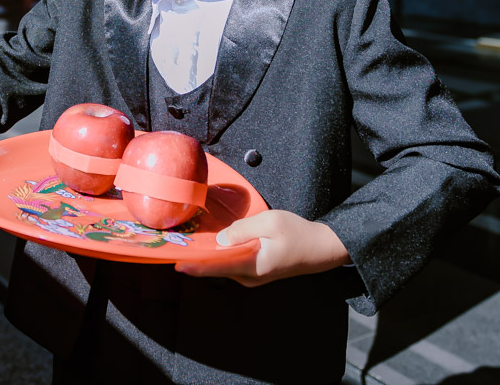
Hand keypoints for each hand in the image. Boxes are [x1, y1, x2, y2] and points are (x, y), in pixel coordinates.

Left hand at [174, 210, 349, 285]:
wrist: (321, 248)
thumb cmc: (297, 233)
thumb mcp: (269, 222)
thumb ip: (243, 229)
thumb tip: (221, 239)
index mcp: (253, 265)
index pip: (218, 267)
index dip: (196, 266)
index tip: (178, 264)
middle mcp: (250, 276)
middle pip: (217, 268)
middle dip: (198, 259)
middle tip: (179, 246)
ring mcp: (253, 276)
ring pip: (224, 266)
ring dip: (209, 257)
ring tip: (190, 245)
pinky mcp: (255, 271)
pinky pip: (232, 264)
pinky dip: (221, 256)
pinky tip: (213, 246)